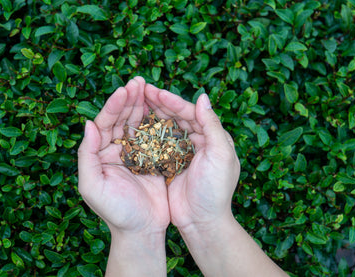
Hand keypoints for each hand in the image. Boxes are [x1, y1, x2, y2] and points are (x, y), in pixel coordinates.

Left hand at [78, 77, 168, 275]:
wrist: (141, 231)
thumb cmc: (115, 212)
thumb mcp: (92, 186)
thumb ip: (86, 155)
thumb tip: (88, 124)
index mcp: (100, 154)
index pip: (105, 123)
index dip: (114, 106)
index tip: (124, 90)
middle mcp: (117, 150)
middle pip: (122, 119)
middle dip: (130, 99)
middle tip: (138, 81)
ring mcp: (136, 153)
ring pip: (138, 124)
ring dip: (143, 105)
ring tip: (148, 87)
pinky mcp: (153, 159)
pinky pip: (155, 136)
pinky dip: (158, 121)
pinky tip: (163, 108)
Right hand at [144, 84, 239, 228]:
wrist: (203, 221)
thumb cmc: (216, 190)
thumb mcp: (220, 156)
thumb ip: (212, 126)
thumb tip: (203, 97)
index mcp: (212, 137)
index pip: (191, 113)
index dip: (173, 102)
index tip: (156, 92)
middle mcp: (197, 142)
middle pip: (176, 117)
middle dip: (159, 103)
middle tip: (140, 90)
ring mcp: (181, 153)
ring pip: (165, 128)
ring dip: (151, 114)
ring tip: (134, 101)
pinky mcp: (169, 164)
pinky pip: (156, 144)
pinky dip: (147, 133)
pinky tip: (133, 125)